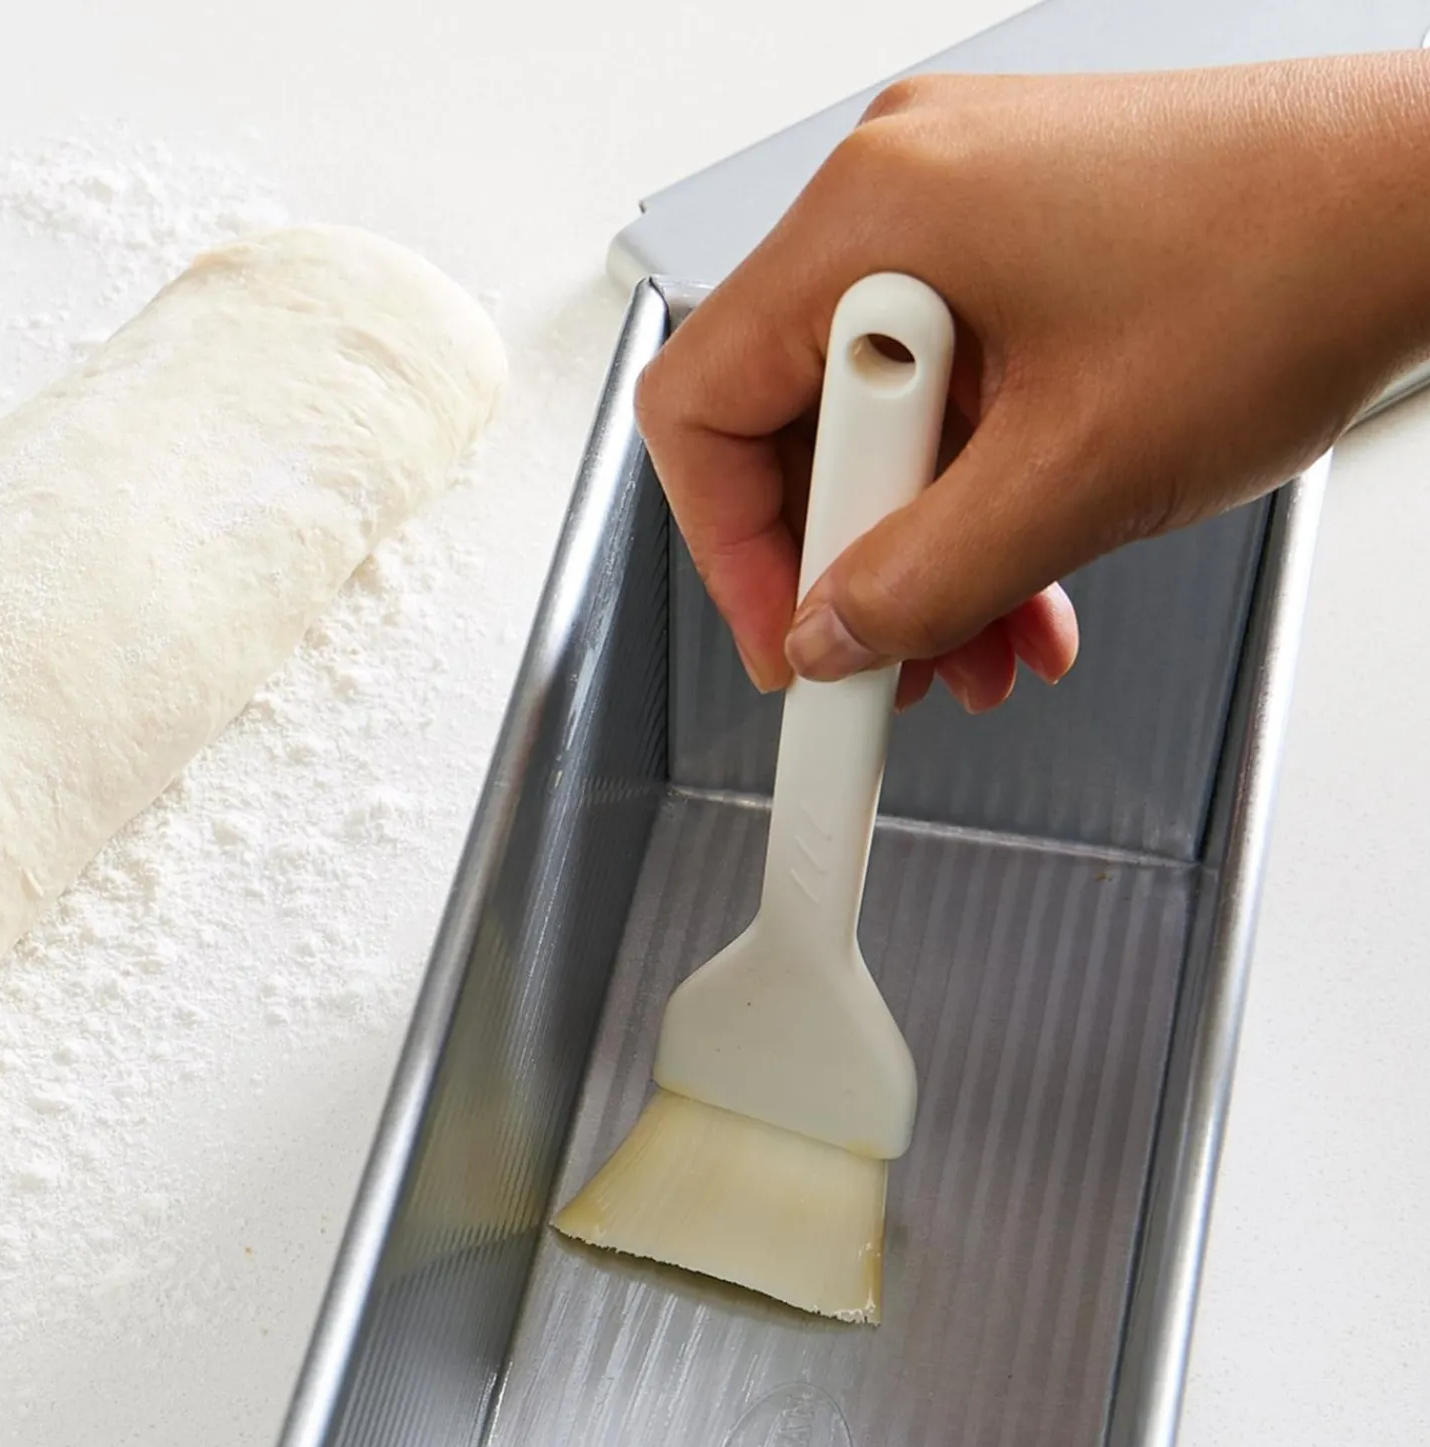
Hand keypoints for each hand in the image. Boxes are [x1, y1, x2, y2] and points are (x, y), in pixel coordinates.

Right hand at [640, 55, 1429, 711]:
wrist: (1428, 203)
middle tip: (900, 645)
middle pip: (786, 420)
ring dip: (921, 543)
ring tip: (989, 628)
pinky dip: (973, 487)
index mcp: (877, 214)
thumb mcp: (1073, 479)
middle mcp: (902, 189)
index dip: (729, 552)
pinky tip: (1027, 563)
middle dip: (849, 560)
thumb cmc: (1292, 267)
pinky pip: (948, 385)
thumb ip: (920, 582)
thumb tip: (833, 638)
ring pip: (877, 419)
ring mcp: (962, 204)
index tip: (791, 639)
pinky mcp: (1020, 233)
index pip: (700, 404)